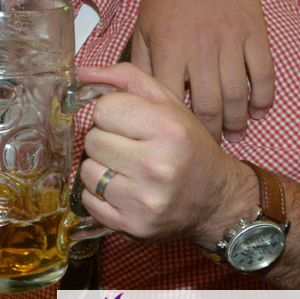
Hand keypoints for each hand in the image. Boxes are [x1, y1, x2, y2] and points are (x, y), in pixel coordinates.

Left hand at [76, 63, 255, 247]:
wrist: (217, 199)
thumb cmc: (187, 146)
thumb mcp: (168, 103)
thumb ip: (127, 79)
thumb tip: (81, 72)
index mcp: (168, 128)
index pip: (103, 109)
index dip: (112, 114)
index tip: (129, 124)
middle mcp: (157, 165)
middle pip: (92, 140)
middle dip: (106, 141)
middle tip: (130, 148)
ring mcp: (144, 199)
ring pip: (86, 171)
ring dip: (100, 168)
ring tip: (126, 170)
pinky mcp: (133, 226)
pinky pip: (88, 200)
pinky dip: (99, 195)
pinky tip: (124, 190)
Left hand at [133, 0, 273, 140]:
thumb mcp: (142, 28)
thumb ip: (140, 65)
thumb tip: (128, 98)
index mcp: (168, 49)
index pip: (172, 102)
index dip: (176, 125)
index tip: (177, 138)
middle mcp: (200, 48)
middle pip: (209, 105)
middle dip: (211, 131)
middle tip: (211, 143)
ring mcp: (230, 40)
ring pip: (237, 95)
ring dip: (237, 120)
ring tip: (234, 131)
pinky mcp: (254, 32)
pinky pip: (263, 74)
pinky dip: (263, 97)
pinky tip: (258, 109)